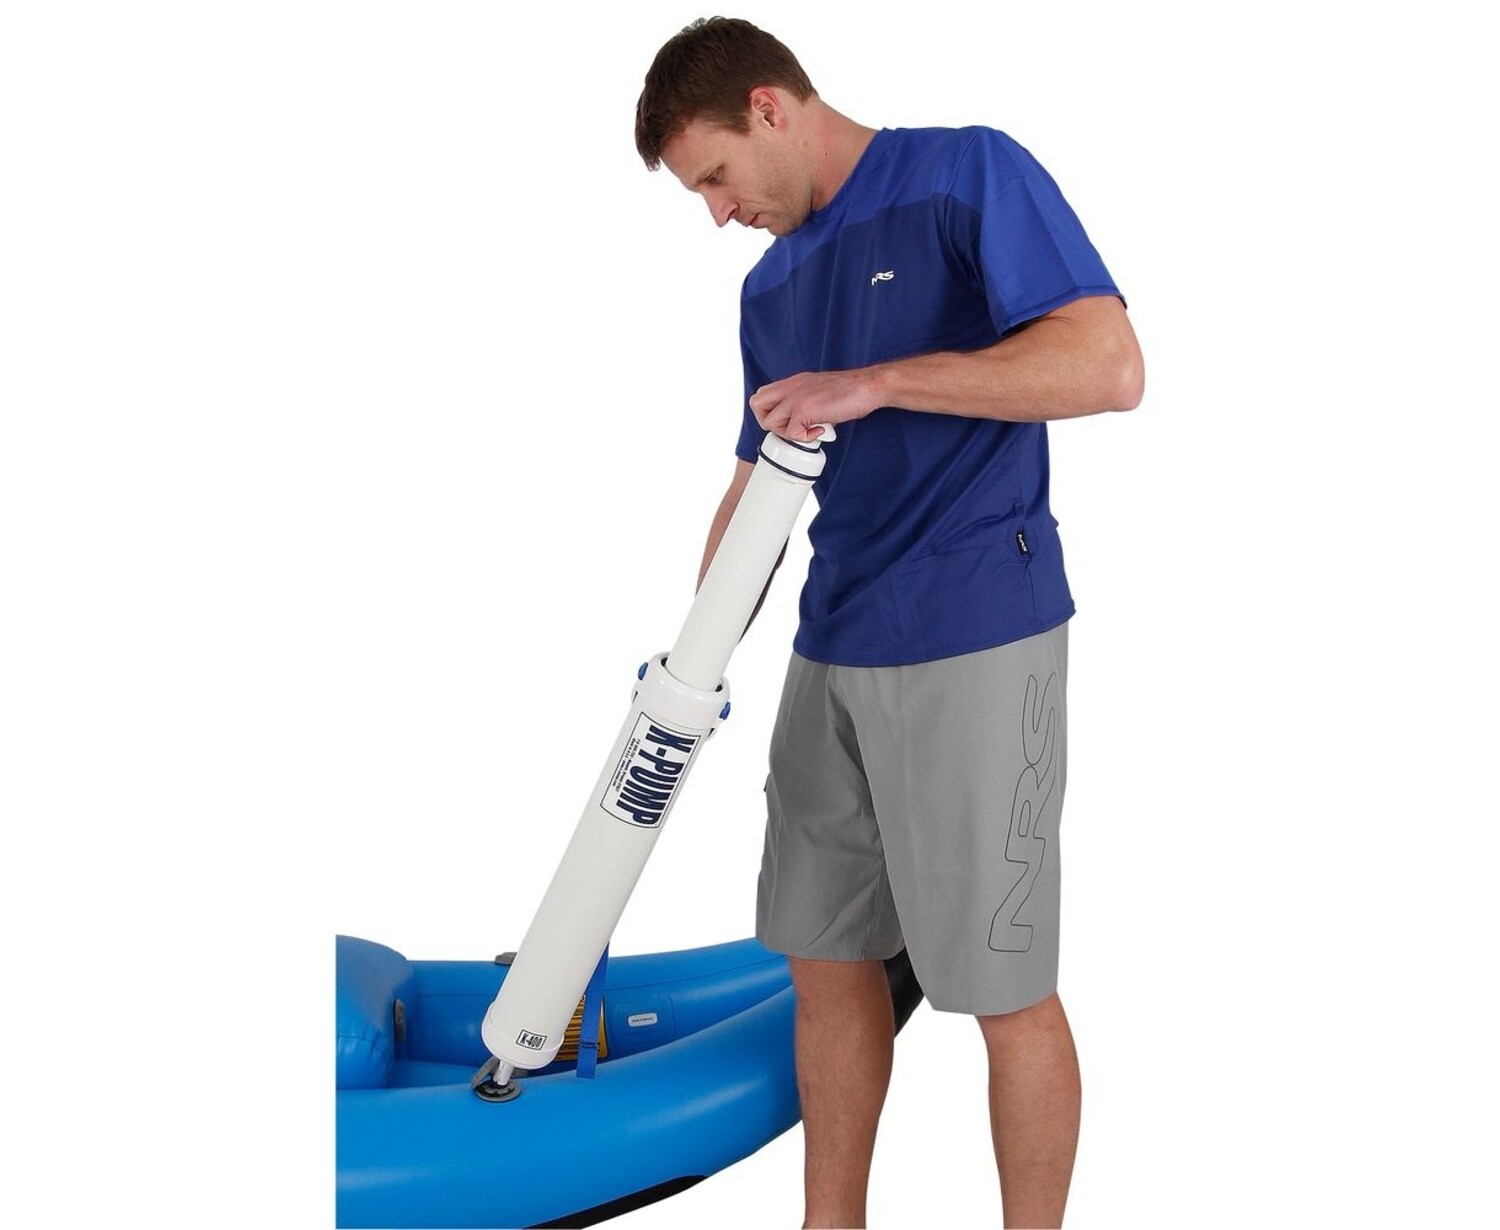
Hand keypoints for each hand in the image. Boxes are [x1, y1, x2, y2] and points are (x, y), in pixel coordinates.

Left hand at [748, 367, 883, 441]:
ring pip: (769, 422)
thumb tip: (804, 424)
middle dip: (770, 422)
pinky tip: (821, 431)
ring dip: (787, 433)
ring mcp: (795, 398)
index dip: (772, 412)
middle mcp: (790, 387)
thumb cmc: (850, 391)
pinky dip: (805, 439)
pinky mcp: (804, 410)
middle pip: (757, 404)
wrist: (867, 386)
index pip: (763, 395)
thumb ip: (806, 403)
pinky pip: (791, 433)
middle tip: (792, 428)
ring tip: (808, 430)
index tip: (790, 420)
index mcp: (793, 382)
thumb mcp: (819, 391)